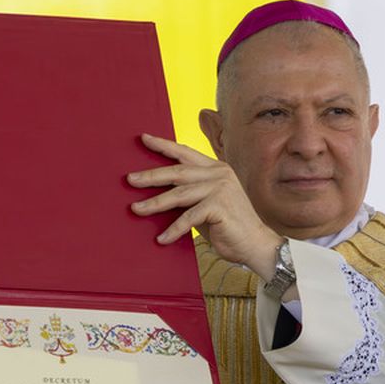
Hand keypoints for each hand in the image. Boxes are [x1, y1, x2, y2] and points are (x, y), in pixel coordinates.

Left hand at [128, 134, 281, 279]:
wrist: (255, 244)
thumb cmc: (227, 226)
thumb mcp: (205, 203)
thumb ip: (188, 194)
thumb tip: (157, 193)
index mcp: (216, 168)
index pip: (185, 153)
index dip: (164, 146)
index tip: (144, 139)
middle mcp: (219, 174)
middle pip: (177, 172)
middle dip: (151, 175)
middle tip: (130, 180)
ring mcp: (220, 188)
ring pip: (178, 194)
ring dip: (154, 203)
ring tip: (136, 209)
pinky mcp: (219, 206)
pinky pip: (188, 217)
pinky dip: (173, 230)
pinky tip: (161, 239)